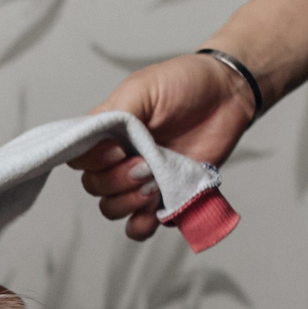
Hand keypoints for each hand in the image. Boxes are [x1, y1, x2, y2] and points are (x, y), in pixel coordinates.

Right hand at [72, 53, 257, 241]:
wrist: (227, 95)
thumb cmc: (185, 83)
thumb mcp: (143, 87)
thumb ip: (115, 112)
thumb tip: (94, 139)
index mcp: (109, 133)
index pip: (80, 159)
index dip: (93, 161)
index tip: (118, 150)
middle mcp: (120, 158)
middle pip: (95, 187)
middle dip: (117, 182)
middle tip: (145, 165)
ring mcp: (142, 179)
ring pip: (113, 208)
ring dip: (129, 202)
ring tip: (154, 184)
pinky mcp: (166, 195)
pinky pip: (140, 224)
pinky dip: (142, 225)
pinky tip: (154, 212)